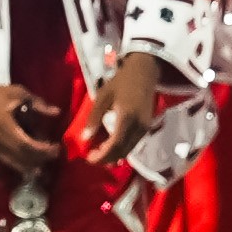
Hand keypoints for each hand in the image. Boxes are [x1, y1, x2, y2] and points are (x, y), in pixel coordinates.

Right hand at [0, 73, 64, 175]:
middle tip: (54, 155)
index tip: (56, 148)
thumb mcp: (19, 94)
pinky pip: (7, 160)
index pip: (27, 145)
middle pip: (22, 157)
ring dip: (30, 165)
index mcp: (6, 128)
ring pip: (14, 162)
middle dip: (40, 159)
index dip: (43, 150)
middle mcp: (0, 140)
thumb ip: (38, 104)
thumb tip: (57, 112)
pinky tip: (28, 167)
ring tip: (44, 167)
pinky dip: (19, 165)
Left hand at [81, 51, 165, 165]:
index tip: (89, 158)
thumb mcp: (103, 96)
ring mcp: (145, 128)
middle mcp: (139, 126)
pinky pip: (133, 144)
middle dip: (106, 158)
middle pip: (123, 151)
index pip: (115, 145)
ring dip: (114, 155)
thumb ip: (94, 118)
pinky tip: (110, 145)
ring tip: (98, 152)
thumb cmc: (121, 81)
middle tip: (91, 157)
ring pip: (129, 149)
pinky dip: (121, 148)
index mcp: (127, 118)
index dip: (102, 156)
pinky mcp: (147, 127)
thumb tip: (85, 138)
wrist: (145, 72)